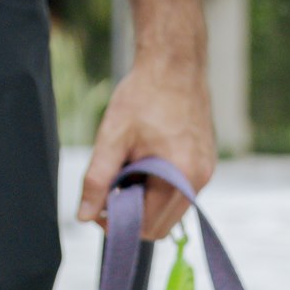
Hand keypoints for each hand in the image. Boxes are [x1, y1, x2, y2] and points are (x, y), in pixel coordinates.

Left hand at [78, 55, 215, 239]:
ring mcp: (206, 173)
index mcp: (179, 177)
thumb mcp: (112, 137)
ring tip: (131, 170)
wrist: (175, 63)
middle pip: (161, 227)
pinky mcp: (206, 165)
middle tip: (114, 188)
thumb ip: (97, 180)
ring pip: (171, 212)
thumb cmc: (144, 95)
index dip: (119, 222)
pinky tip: (147, 162)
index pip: (147, 226)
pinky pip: (181, 194)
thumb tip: (84, 216)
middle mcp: (199, 180)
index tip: (101, 203)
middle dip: (134, 215)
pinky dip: (160, 189)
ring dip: (147, 202)